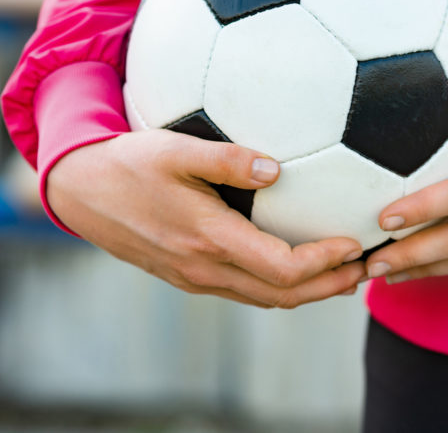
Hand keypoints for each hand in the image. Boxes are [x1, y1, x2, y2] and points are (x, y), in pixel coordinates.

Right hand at [47, 130, 365, 307]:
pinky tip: (299, 267)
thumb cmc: (129, 163)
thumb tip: (277, 170)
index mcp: (208, 239)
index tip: (355, 244)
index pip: (282, 268)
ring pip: (264, 298)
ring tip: (346, 274)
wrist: (79, 191)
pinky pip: (245, 290)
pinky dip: (281, 285)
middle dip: (330, 286)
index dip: (325, 262)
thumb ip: (227, 159)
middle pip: (282, 295)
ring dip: (310, 291)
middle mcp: (204, 268)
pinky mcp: (189, 274)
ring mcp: (195, 277)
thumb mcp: (175, 149)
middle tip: (368, 269)